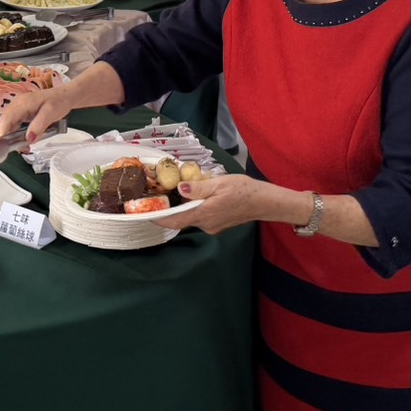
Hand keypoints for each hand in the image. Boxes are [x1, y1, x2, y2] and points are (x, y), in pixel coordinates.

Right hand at [0, 85, 81, 141]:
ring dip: (12, 137)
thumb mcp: (51, 114)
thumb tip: (29, 139)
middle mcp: (18, 104)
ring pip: (9, 124)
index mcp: (23, 103)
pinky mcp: (22, 112)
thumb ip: (39, 126)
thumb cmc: (59, 101)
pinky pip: (15, 124)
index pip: (7, 118)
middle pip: (5, 122)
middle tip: (16, 150)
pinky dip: (17, 134)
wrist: (66, 95)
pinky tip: (25, 141)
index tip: (2, 146)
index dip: (2, 132)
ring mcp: (19, 108)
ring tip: (23, 148)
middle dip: (6, 137)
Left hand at [158, 174, 281, 234]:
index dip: (159, 218)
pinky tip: (198, 196)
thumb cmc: (244, 190)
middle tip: (161, 195)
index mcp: (204, 214)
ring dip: (184, 207)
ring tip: (179, 191)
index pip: (175, 221)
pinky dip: (195, 208)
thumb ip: (198, 187)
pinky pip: (201, 217)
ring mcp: (212, 226)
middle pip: (181, 219)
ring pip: (191, 217)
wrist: (264, 202)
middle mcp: (206, 224)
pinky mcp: (218, 225)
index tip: (146, 213)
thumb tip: (180, 188)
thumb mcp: (219, 183)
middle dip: (171, 209)